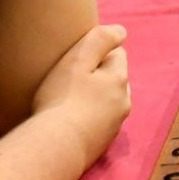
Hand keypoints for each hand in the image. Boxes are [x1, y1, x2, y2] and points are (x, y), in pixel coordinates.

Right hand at [30, 22, 130, 166]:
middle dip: (98, 76)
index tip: (75, 60)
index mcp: (119, 79)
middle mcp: (124, 102)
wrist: (55, 148)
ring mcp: (115, 125)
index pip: (117, 54)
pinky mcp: (102, 144)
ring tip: (67, 101)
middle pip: (114, 79)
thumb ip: (100, 39)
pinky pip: (98, 123)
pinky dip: (88, 118)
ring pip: (107, 101)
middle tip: (69, 80)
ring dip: (93, 98)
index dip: (96, 53)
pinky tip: (69, 121)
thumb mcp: (77, 60)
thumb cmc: (61, 99)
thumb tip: (121, 31)